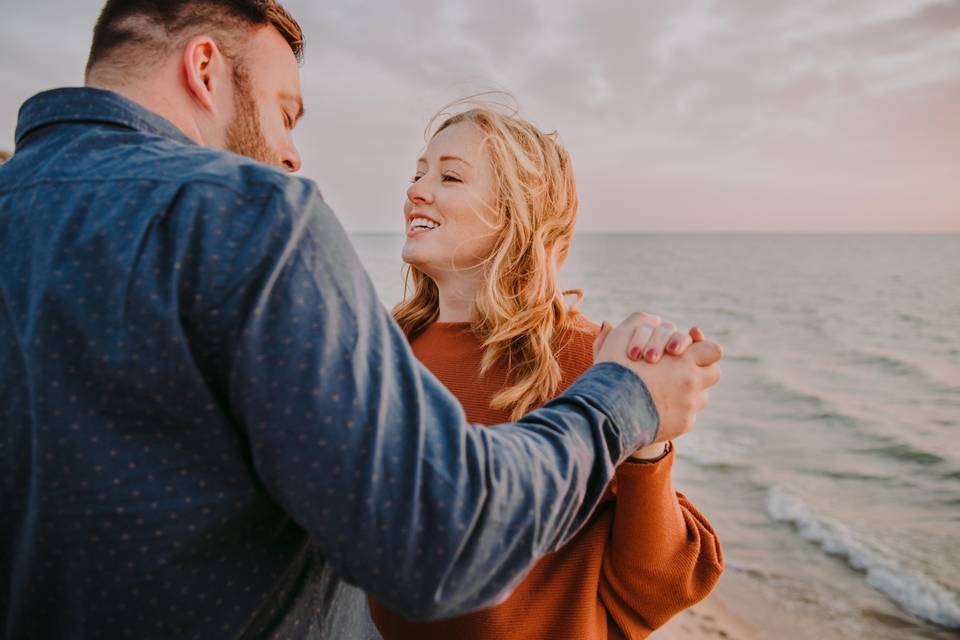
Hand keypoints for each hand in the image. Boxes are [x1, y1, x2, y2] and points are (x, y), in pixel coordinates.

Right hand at [594, 313, 722, 444]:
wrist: (609, 411)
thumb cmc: (613, 371)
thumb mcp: (620, 339)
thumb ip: (638, 323)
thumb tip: (649, 318)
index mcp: (684, 358)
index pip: (713, 350)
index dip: (703, 349)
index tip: (689, 352)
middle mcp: (692, 382)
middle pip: (713, 374)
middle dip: (699, 372)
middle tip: (678, 373)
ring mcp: (690, 405)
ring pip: (701, 397)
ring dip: (689, 393)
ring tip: (664, 392)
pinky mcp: (683, 424)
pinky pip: (688, 416)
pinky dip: (676, 413)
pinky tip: (657, 410)